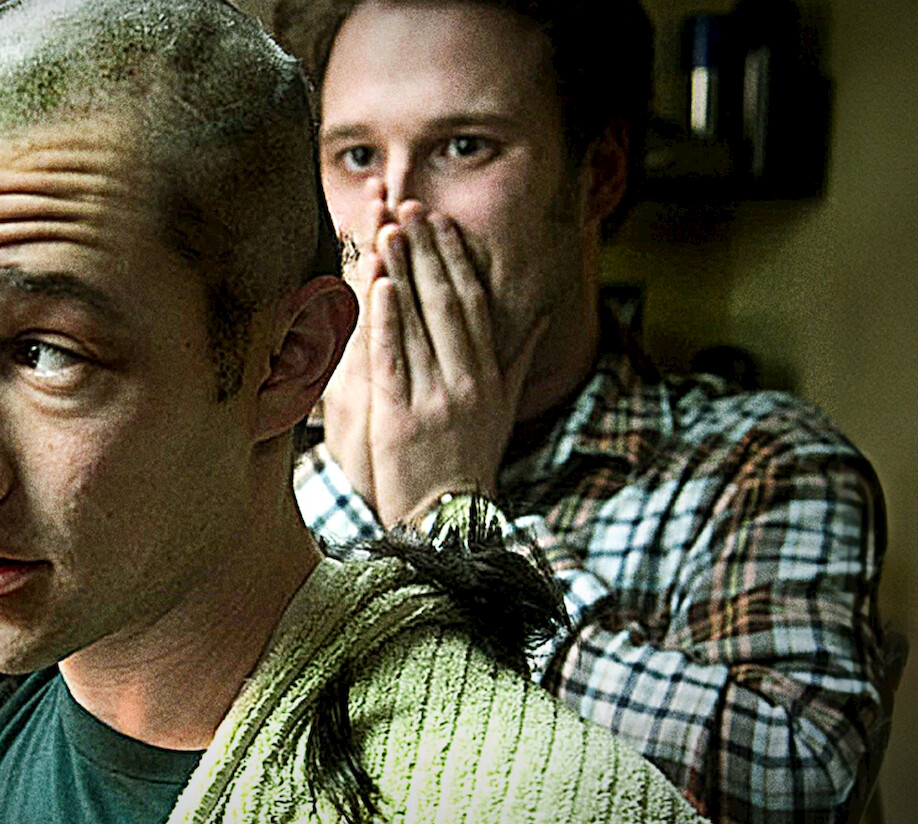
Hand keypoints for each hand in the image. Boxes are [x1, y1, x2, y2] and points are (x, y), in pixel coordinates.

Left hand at [323, 184, 542, 525]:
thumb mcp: (501, 407)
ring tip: (391, 230)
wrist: (449, 521)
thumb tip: (537, 316)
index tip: (443, 224)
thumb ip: (517, 358)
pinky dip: (387, 320)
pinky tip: (380, 285)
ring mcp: (435, 398)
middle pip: (447, 304)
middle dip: (429, 253)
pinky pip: (394, 360)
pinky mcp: (402, 418)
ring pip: (419, 324)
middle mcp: (466, 381)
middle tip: (413, 208)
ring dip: (404, 273)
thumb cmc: (469, 462)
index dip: (457, 260)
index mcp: (487, 375)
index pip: (473, 304)